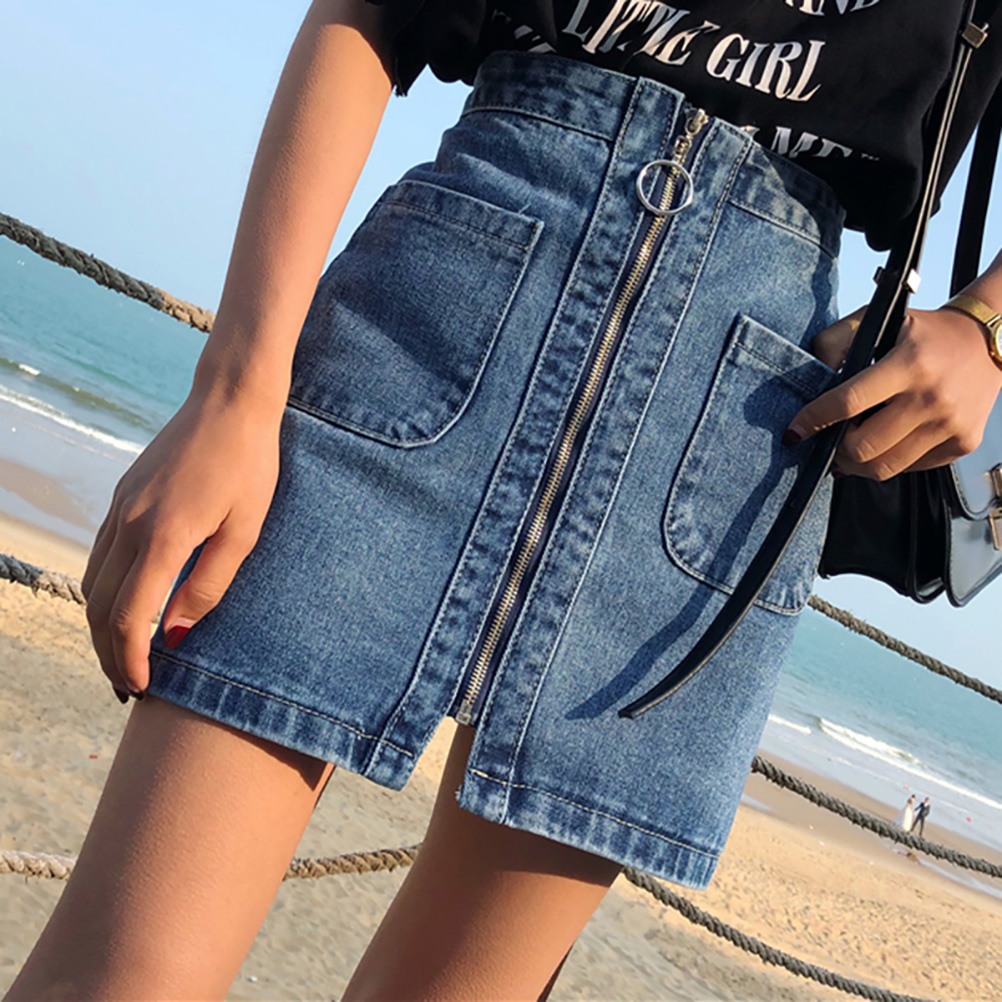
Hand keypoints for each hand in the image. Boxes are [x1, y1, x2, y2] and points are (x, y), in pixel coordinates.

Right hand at [81, 388, 282, 697]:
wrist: (229, 401)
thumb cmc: (250, 464)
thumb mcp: (245, 529)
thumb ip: (210, 583)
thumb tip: (178, 633)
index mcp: (162, 537)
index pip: (129, 617)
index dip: (130, 660)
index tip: (142, 687)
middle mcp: (129, 524)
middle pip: (100, 607)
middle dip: (108, 654)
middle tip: (128, 688)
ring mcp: (120, 508)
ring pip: (92, 582)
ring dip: (101, 627)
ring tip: (122, 658)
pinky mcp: (123, 497)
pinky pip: (99, 556)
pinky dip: (103, 592)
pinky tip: (122, 607)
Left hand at [784, 304, 1001, 479]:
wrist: (988, 341)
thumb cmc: (927, 333)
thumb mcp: (879, 319)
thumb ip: (836, 341)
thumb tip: (811, 375)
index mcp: (909, 364)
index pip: (848, 402)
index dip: (814, 420)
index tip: (794, 432)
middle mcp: (932, 397)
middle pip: (863, 447)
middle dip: (834, 449)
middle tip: (828, 440)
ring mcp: (951, 425)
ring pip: (884, 467)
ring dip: (856, 463)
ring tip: (850, 447)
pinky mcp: (963, 443)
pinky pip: (910, 468)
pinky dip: (888, 461)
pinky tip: (885, 442)